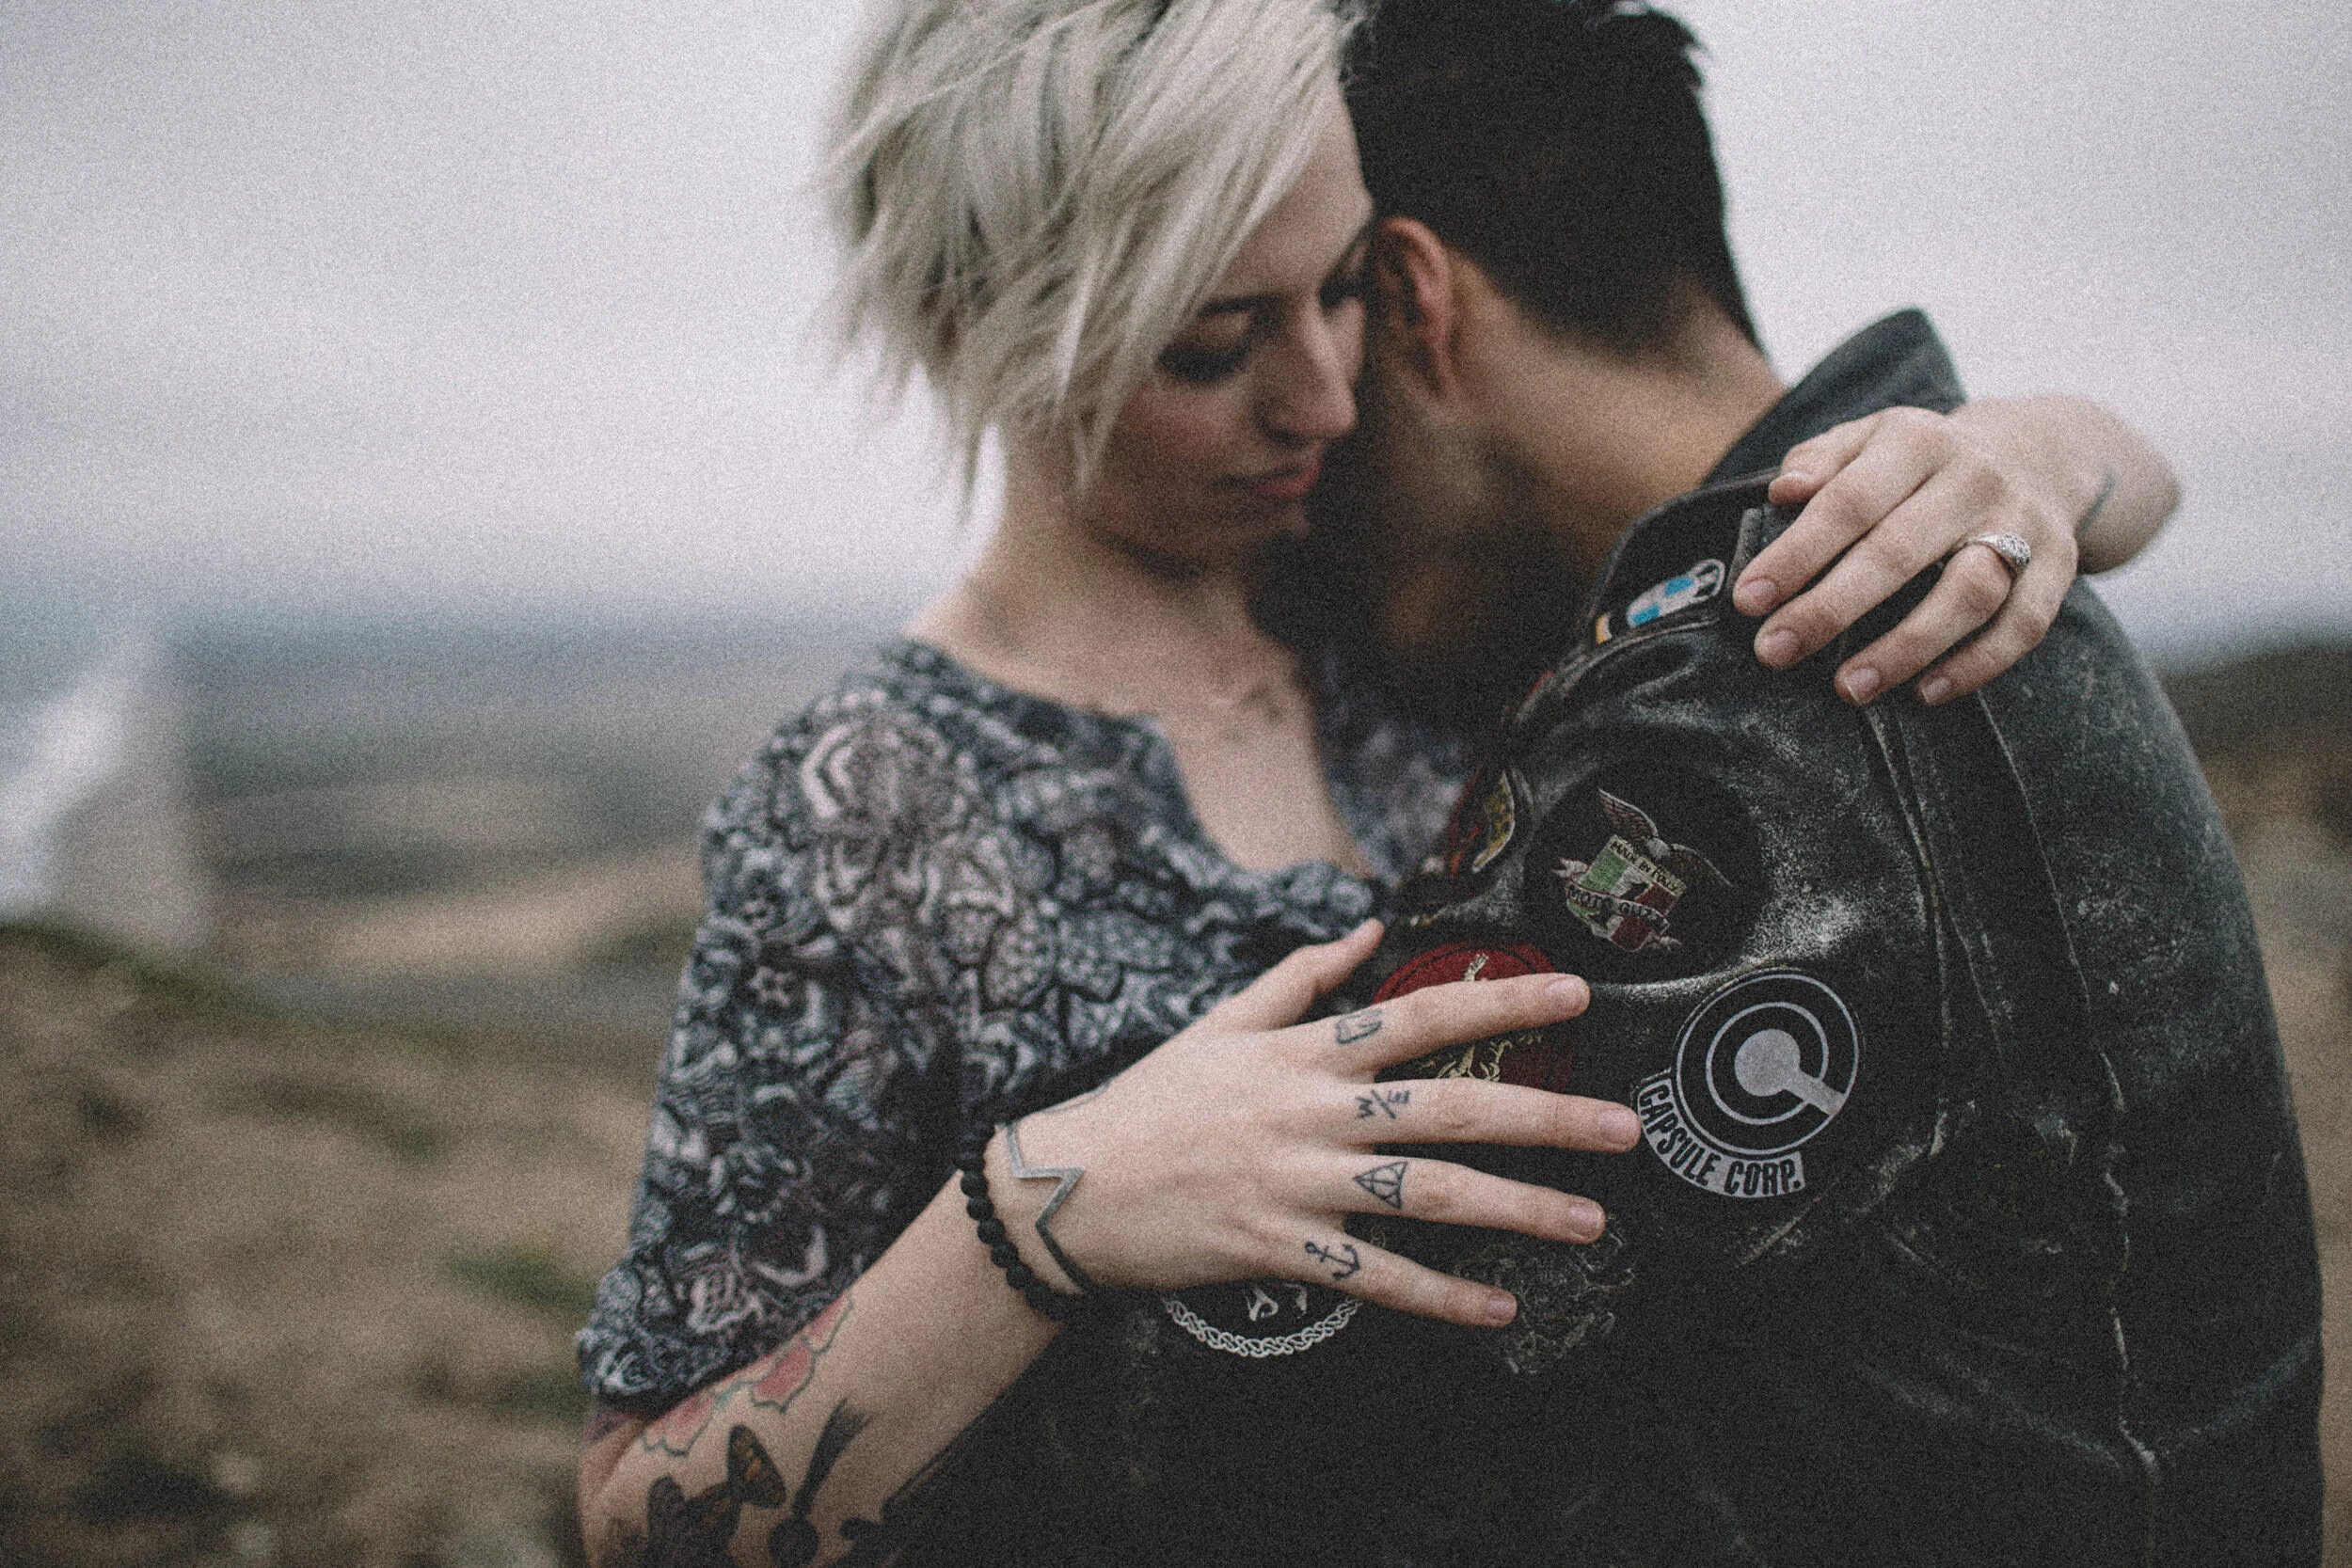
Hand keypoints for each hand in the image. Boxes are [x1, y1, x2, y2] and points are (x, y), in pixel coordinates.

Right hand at [988, 920, 1640, 1328]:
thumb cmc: (1152, 1102)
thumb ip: (1298, 978)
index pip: (1419, 1014)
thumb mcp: (1219, 1024)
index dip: (1501, 999)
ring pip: (1425, 1197)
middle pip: (1447, 1109)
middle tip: (1623, 1128)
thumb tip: (1362, 928)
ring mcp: (1297, 1184)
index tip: (1576, 990)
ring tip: (1590, 1223)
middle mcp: (1311, 1114)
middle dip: (1543, 1117)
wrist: (1070, 1189)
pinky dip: (1437, 1296)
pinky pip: (1373, 1276)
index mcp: (1303, 1053)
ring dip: (1515, 1211)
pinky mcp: (1278, 1249)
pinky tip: (1497, 1309)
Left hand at [1732, 403, 2090, 704]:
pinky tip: (1925, 693)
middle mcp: (1974, 478)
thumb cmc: (1920, 463)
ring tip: (1849, 687)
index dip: (1797, 554)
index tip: (1749, 600)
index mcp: (1916, 442)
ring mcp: (2023, 522)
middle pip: (1900, 551)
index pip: (1849, 501)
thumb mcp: (1870, 440)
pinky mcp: (2060, 565)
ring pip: (1969, 592)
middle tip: (1776, 653)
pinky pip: (2023, 624)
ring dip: (1906, 647)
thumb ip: (1822, 460)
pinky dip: (1976, 665)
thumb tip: (1784, 490)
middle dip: (1831, 608)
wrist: (2040, 453)